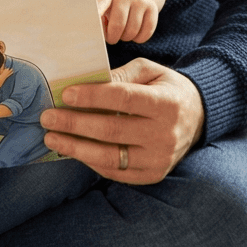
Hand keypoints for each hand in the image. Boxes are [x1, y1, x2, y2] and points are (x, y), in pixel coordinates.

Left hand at [40, 58, 204, 184]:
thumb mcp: (150, 71)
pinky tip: (73, 150)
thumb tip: (88, 82)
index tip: (66, 94)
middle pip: (112, 130)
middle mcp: (165, 134)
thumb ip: (122, 75)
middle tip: (48, 117)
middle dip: (74, 124)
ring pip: (110, 156)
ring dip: (76, 148)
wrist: (198, 118)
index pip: (123, 99)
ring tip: (52, 138)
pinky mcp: (153, 174)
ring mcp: (160, 159)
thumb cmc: (167, 89)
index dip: (92, 97)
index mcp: (166, 103)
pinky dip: (91, 161)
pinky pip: (116, 171)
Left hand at [96, 0, 158, 43]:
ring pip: (132, 31)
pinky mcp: (153, 7)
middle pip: (118, 25)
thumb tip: (97, 35)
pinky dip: (138, 39)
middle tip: (111, 38)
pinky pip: (145, 33)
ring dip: (125, 38)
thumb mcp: (103, 5)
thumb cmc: (113, 4)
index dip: (97, 13)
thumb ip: (98, 19)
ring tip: (122, 33)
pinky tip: (134, 33)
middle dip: (113, 37)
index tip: (93, 23)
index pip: (101, 3)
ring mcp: (140, 0)